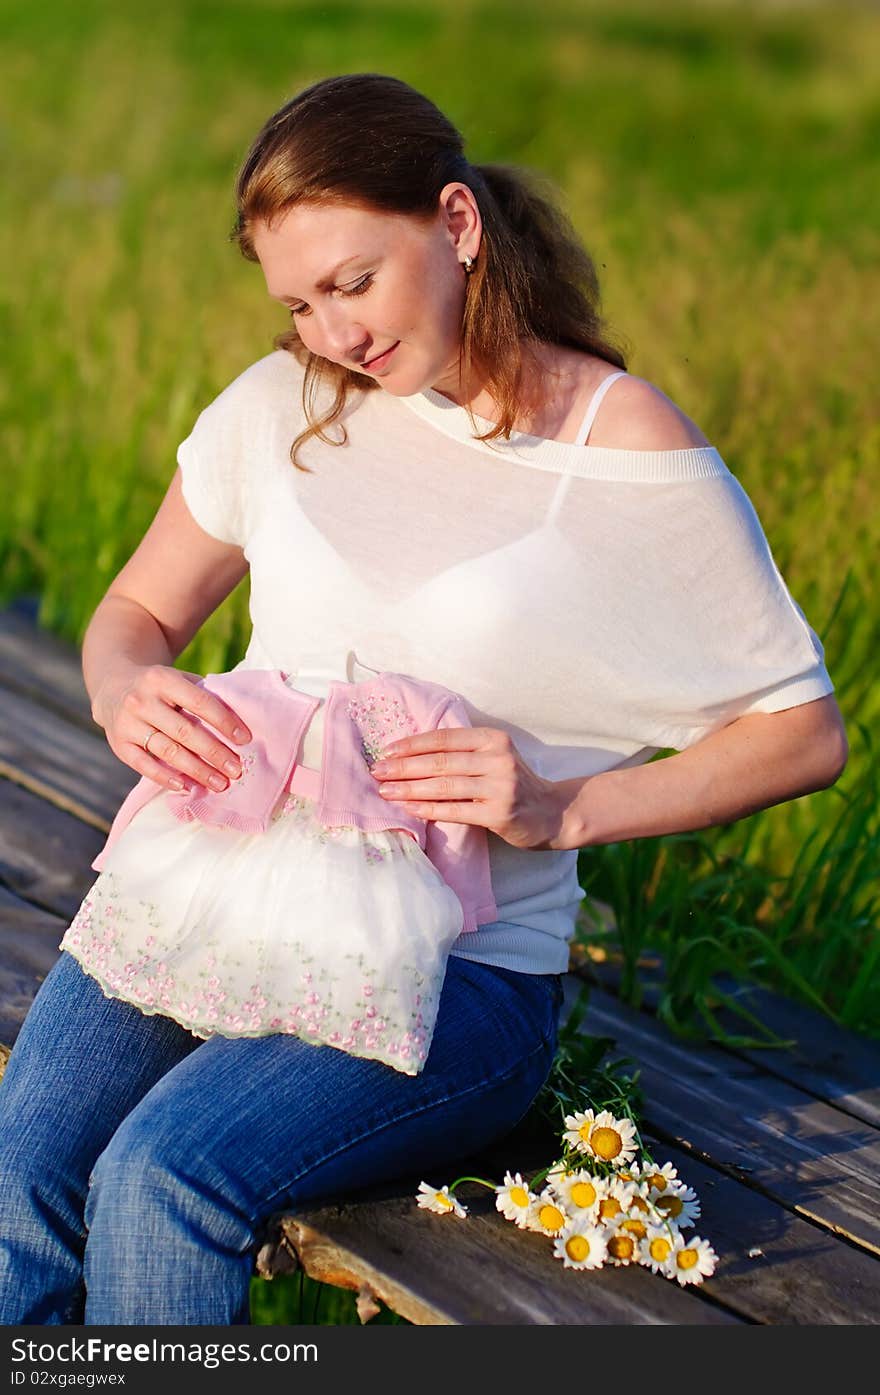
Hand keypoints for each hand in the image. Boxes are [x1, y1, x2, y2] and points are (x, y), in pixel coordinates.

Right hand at [91, 662, 251, 792]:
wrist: (113, 686)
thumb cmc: (160, 687)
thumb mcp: (177, 679)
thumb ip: (202, 695)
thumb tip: (238, 724)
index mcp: (162, 679)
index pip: (200, 702)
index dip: (224, 722)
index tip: (245, 739)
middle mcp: (142, 700)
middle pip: (185, 732)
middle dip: (215, 753)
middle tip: (236, 770)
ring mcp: (128, 723)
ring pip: (168, 751)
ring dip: (197, 771)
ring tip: (219, 783)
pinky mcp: (119, 744)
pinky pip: (144, 765)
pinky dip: (166, 778)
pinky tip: (187, 787)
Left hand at [370, 725, 569, 849]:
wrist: (550, 813)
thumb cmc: (512, 783)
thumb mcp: (493, 757)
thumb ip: (462, 751)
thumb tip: (410, 753)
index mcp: (493, 738)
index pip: (444, 737)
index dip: (413, 744)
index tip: (386, 751)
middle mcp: (498, 758)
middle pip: (440, 761)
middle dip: (404, 767)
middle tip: (377, 772)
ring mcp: (500, 786)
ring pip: (444, 785)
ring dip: (409, 788)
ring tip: (385, 791)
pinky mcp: (499, 813)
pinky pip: (455, 810)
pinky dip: (428, 808)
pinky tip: (409, 807)